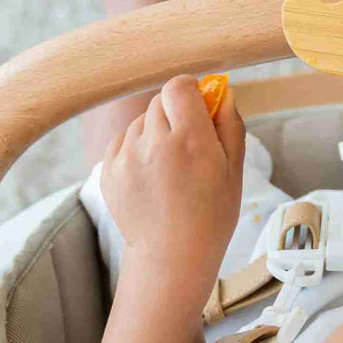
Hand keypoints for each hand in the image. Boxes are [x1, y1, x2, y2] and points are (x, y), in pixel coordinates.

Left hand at [101, 75, 244, 313]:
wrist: (172, 256)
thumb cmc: (211, 214)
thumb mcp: (234, 170)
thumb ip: (229, 124)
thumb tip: (222, 91)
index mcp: (189, 140)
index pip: (178, 87)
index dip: (190, 91)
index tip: (199, 106)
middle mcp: (153, 143)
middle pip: (159, 101)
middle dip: (175, 113)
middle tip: (188, 143)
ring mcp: (125, 158)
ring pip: (139, 122)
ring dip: (154, 132)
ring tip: (169, 167)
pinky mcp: (108, 171)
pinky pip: (122, 141)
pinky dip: (136, 149)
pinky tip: (152, 176)